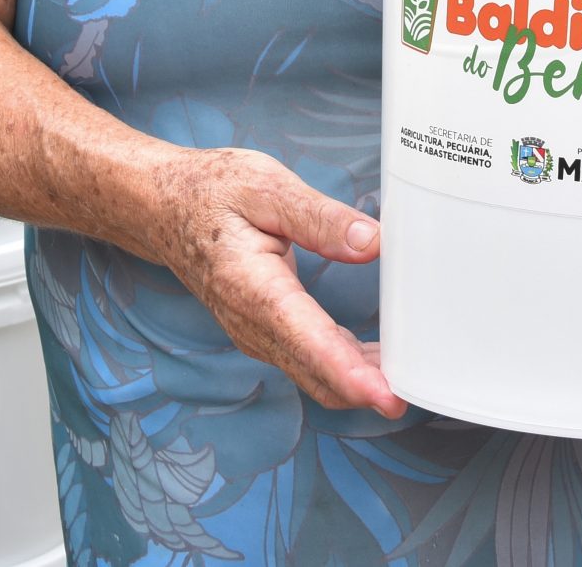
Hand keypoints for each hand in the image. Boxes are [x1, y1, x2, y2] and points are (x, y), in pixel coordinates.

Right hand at [144, 146, 402, 418]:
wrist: (162, 208)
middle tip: (419, 390)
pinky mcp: (266, 330)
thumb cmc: (210, 193)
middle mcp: (253, 324)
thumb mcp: (266, 187)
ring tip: (411, 376)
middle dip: (366, 391)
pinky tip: (378, 356)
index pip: (308, 342)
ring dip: (359, 382)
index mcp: (253, 288)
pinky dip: (345, 366)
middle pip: (316, 374)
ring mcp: (257, 333)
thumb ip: (321, 219)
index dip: (350, 373)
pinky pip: (309, 360)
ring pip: (314, 374)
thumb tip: (373, 243)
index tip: (385, 394)